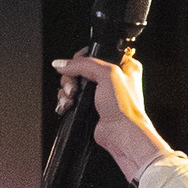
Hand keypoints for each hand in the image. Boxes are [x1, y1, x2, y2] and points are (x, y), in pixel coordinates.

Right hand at [53, 49, 172, 182]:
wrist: (121, 133)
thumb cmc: (124, 106)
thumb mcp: (107, 74)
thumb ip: (84, 64)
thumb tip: (63, 63)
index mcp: (123, 65)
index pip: (95, 53)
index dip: (81, 58)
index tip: (76, 64)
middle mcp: (112, 78)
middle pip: (80, 69)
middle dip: (71, 77)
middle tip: (74, 87)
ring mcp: (100, 93)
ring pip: (73, 83)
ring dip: (67, 90)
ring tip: (72, 98)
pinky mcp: (91, 106)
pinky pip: (72, 98)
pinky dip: (66, 100)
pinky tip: (69, 105)